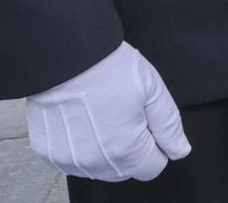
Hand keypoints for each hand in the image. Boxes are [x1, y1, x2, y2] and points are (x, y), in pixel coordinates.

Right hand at [25, 42, 189, 182]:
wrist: (65, 56)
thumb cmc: (108, 69)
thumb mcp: (153, 91)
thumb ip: (169, 126)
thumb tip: (179, 150)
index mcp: (125, 151)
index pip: (153, 167)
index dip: (155, 144)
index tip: (146, 123)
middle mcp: (94, 163)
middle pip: (125, 170)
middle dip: (131, 148)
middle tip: (123, 113)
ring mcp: (68, 159)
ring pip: (98, 166)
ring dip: (104, 148)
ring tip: (100, 113)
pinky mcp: (48, 152)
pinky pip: (73, 158)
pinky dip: (79, 144)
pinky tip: (80, 118)